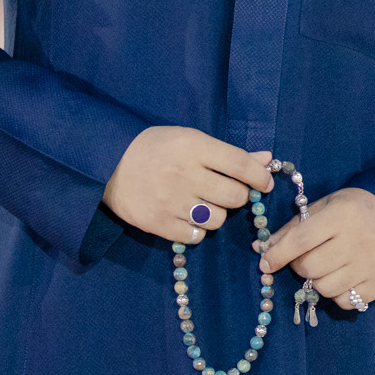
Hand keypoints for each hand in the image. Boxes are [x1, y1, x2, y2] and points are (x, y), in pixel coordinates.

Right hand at [102, 126, 273, 242]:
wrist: (106, 165)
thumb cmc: (155, 148)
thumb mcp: (190, 139)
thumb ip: (229, 153)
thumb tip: (267, 160)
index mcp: (194, 147)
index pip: (241, 166)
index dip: (260, 177)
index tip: (264, 183)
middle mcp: (184, 174)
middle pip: (234, 196)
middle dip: (239, 196)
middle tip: (228, 192)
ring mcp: (171, 202)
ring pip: (218, 219)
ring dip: (217, 213)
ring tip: (203, 203)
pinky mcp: (158, 224)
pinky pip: (197, 235)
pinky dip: (198, 229)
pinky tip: (188, 216)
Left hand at [258, 187, 374, 310]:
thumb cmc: (356, 210)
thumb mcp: (326, 207)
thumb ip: (294, 227)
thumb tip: (261, 249)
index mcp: (342, 214)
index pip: (301, 239)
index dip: (279, 254)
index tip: (265, 263)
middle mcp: (358, 240)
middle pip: (310, 268)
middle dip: (300, 266)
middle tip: (306, 258)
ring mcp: (371, 264)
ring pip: (325, 288)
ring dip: (318, 281)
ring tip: (328, 267)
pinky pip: (344, 301)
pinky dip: (337, 294)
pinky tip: (344, 277)